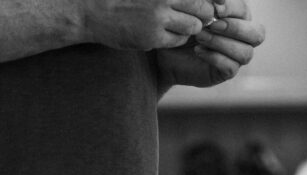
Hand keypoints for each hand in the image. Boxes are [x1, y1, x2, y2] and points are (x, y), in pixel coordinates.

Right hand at [81, 0, 215, 50]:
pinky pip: (177, 40)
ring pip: (192, 27)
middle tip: (197, 17)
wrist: (96, 12)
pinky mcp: (152, 37)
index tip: (210, 5)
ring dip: (190, 28)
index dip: (210, 2)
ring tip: (179, 25)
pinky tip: (166, 33)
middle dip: (204, 15)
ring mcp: (158, 18)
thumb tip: (208, 1)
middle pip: (203, 10)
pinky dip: (176, 38)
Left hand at [155, 0, 264, 87]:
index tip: (215, 8)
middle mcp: (242, 38)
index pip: (245, 11)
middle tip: (212, 25)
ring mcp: (236, 57)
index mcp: (238, 18)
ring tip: (200, 37)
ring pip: (245, 53)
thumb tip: (219, 2)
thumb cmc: (182, 28)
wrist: (166, 52)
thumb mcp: (194, 12)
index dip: (233, 9)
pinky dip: (214, 57)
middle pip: (257, 34)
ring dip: (222, 43)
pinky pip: (231, 67)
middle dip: (236, 28)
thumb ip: (208, 3)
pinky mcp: (226, 73)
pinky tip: (198, 50)